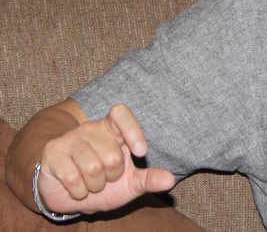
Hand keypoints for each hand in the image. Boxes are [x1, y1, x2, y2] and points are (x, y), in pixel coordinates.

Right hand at [38, 104, 174, 214]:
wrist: (68, 195)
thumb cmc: (103, 183)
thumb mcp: (129, 183)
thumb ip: (149, 179)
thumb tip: (170, 181)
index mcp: (112, 128)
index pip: (121, 113)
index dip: (132, 129)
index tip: (141, 152)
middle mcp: (91, 128)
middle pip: (112, 155)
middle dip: (111, 176)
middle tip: (104, 178)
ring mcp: (70, 138)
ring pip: (93, 167)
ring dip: (95, 185)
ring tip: (91, 183)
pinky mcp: (53, 152)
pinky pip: (73, 177)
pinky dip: (78, 191)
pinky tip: (76, 188)